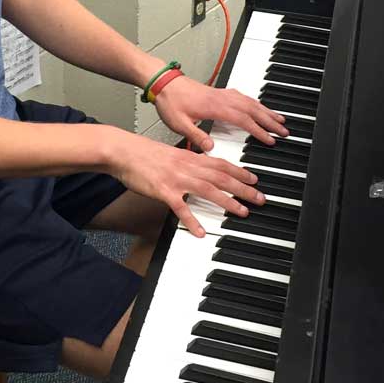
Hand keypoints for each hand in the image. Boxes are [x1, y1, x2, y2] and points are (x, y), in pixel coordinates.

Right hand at [103, 129, 265, 237]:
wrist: (123, 151)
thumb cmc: (144, 154)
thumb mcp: (172, 154)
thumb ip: (188, 161)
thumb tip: (202, 168)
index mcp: (190, 157)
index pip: (221, 164)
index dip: (240, 172)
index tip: (255, 179)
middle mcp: (187, 167)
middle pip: (221, 178)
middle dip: (243, 188)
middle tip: (260, 198)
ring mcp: (176, 179)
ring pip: (207, 190)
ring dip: (227, 202)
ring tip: (242, 212)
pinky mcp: (163, 191)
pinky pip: (180, 208)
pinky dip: (191, 220)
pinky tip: (201, 232)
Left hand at [154, 75, 288, 151]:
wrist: (163, 82)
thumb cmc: (170, 101)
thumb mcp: (178, 123)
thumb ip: (195, 135)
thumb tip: (210, 148)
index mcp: (214, 107)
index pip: (243, 119)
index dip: (258, 130)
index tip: (270, 139)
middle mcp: (221, 98)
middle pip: (252, 109)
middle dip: (270, 120)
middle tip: (285, 130)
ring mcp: (221, 94)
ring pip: (250, 101)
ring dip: (265, 110)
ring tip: (279, 119)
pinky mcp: (218, 92)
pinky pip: (242, 96)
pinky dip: (254, 102)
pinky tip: (258, 106)